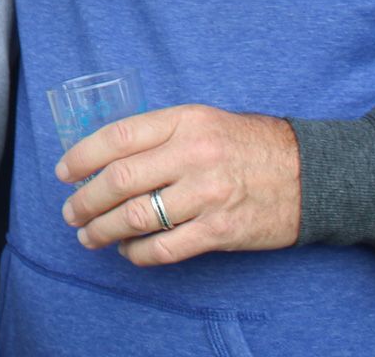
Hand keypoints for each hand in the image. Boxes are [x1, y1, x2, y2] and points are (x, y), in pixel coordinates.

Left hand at [59, 105, 300, 266]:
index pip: (118, 137)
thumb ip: (160, 134)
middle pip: (119, 181)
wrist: (310, 174)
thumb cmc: (249, 145)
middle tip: (70, 213)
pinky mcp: (221, 230)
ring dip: (103, 230)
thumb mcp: (204, 121)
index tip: (64, 173)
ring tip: (89, 235)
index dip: (82, 156)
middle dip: (85, 200)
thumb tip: (106, 155)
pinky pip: (165, 248)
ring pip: (136, 217)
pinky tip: (128, 251)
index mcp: (184, 122)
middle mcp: (193, 155)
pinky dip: (138, 253)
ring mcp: (207, 194)